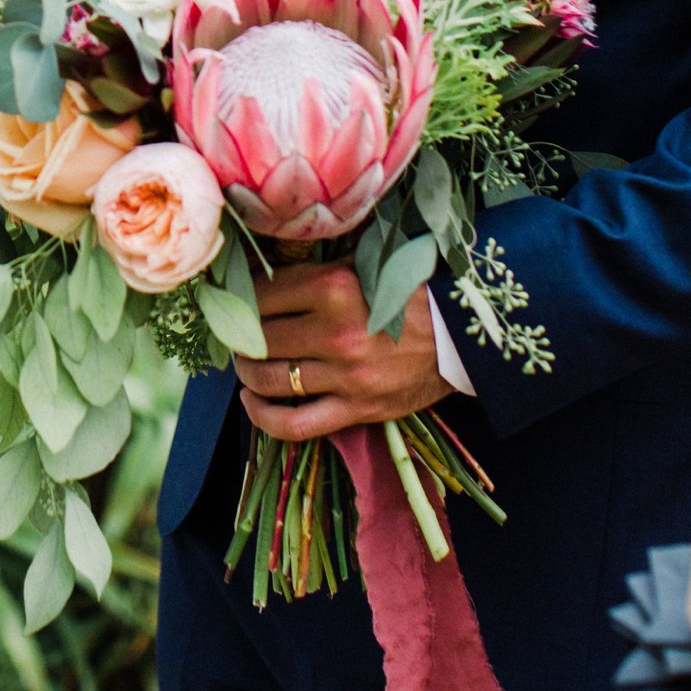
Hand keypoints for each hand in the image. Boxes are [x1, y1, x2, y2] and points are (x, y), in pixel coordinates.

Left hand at [234, 259, 450, 441]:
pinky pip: (295, 425)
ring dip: (246, 373)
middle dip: (238, 338)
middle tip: (235, 334)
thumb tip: (254, 274)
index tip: (230, 303)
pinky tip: (252, 402)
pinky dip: (263, 418)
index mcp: (331, 286)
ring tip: (245, 364)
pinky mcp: (357, 409)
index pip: (259, 296)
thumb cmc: (404, 291)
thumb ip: (311, 270)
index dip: (236, 301)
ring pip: (269, 380)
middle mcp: (334, 332)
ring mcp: (345, 375)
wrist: (460, 332)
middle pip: (258, 339)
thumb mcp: (358, 265)